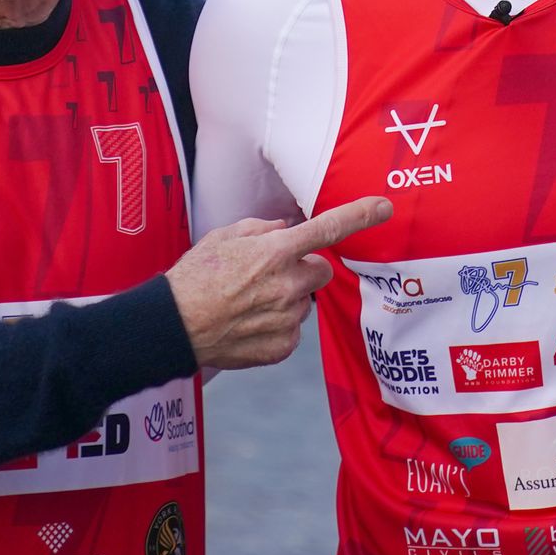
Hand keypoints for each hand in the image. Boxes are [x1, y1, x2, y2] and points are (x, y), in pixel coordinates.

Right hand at [165, 197, 390, 369]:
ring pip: (304, 303)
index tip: (383, 208)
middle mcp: (288, 284)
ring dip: (287, 300)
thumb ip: (261, 230)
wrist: (172, 326)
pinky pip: (292, 331)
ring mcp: (287, 318)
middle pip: (321, 272)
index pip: (327, 229)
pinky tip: (248, 324)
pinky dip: (277, 326)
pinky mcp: (282, 346)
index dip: (359, 216)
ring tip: (249, 303)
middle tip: (270, 275)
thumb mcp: (223, 237)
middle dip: (304, 271)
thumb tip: (285, 229)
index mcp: (275, 252)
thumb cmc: (193, 278)